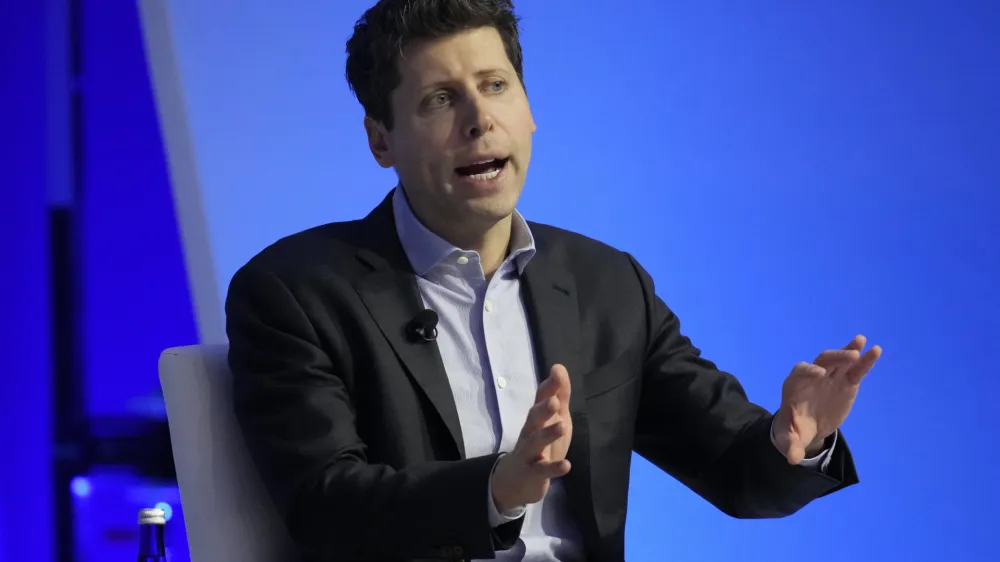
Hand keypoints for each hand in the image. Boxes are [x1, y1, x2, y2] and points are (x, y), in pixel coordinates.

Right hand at [491, 364, 572, 511]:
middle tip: (555, 401)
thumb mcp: (554, 418)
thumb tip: (559, 367)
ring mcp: (529, 453)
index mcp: (536, 418)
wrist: (517, 479)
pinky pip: (542, 471)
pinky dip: (553, 468)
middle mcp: (529, 432)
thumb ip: (559, 394)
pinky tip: (567, 465)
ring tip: (562, 427)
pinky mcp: (532, 473)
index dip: (549, 386)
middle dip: (543, 409)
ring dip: (548, 434)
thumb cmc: (540, 443)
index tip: (557, 371)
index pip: (540, 399)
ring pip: (535, 442)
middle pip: (534, 418)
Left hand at [773, 335, 881, 464]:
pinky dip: (865, 360)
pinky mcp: (846, 383)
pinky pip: (855, 369)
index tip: (817, 374)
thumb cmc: (794, 430)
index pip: (799, 373)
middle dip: (833, 358)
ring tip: (861, 342)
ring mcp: (830, 377)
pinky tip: (875, 350)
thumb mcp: (790, 440)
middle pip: (821, 362)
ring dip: (849, 350)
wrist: (806, 427)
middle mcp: (812, 377)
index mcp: (795, 386)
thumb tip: (793, 459)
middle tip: (849, 357)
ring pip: (839, 361)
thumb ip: (791, 446)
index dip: (807, 371)